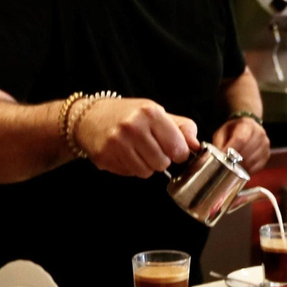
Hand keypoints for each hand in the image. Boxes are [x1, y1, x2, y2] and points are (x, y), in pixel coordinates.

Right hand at [73, 98, 199, 177]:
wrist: (90, 117)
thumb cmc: (129, 115)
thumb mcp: (157, 113)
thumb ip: (182, 128)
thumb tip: (196, 146)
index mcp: (150, 113)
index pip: (178, 148)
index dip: (179, 153)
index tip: (175, 151)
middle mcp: (133, 127)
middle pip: (162, 163)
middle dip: (161, 160)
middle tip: (153, 149)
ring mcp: (116, 143)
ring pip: (146, 172)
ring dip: (146, 166)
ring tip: (138, 151)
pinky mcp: (104, 157)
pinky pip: (129, 174)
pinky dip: (131, 168)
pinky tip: (125, 154)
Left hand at [213, 116, 269, 173]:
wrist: (248, 126)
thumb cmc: (232, 130)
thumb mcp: (222, 132)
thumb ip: (218, 143)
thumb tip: (211, 158)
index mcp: (247, 125)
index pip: (241, 139)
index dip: (232, 150)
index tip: (223, 158)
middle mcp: (259, 133)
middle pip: (248, 150)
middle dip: (236, 160)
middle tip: (226, 167)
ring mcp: (265, 144)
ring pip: (254, 159)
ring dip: (243, 166)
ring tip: (233, 170)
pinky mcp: (267, 154)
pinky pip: (259, 165)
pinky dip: (250, 170)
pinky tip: (242, 170)